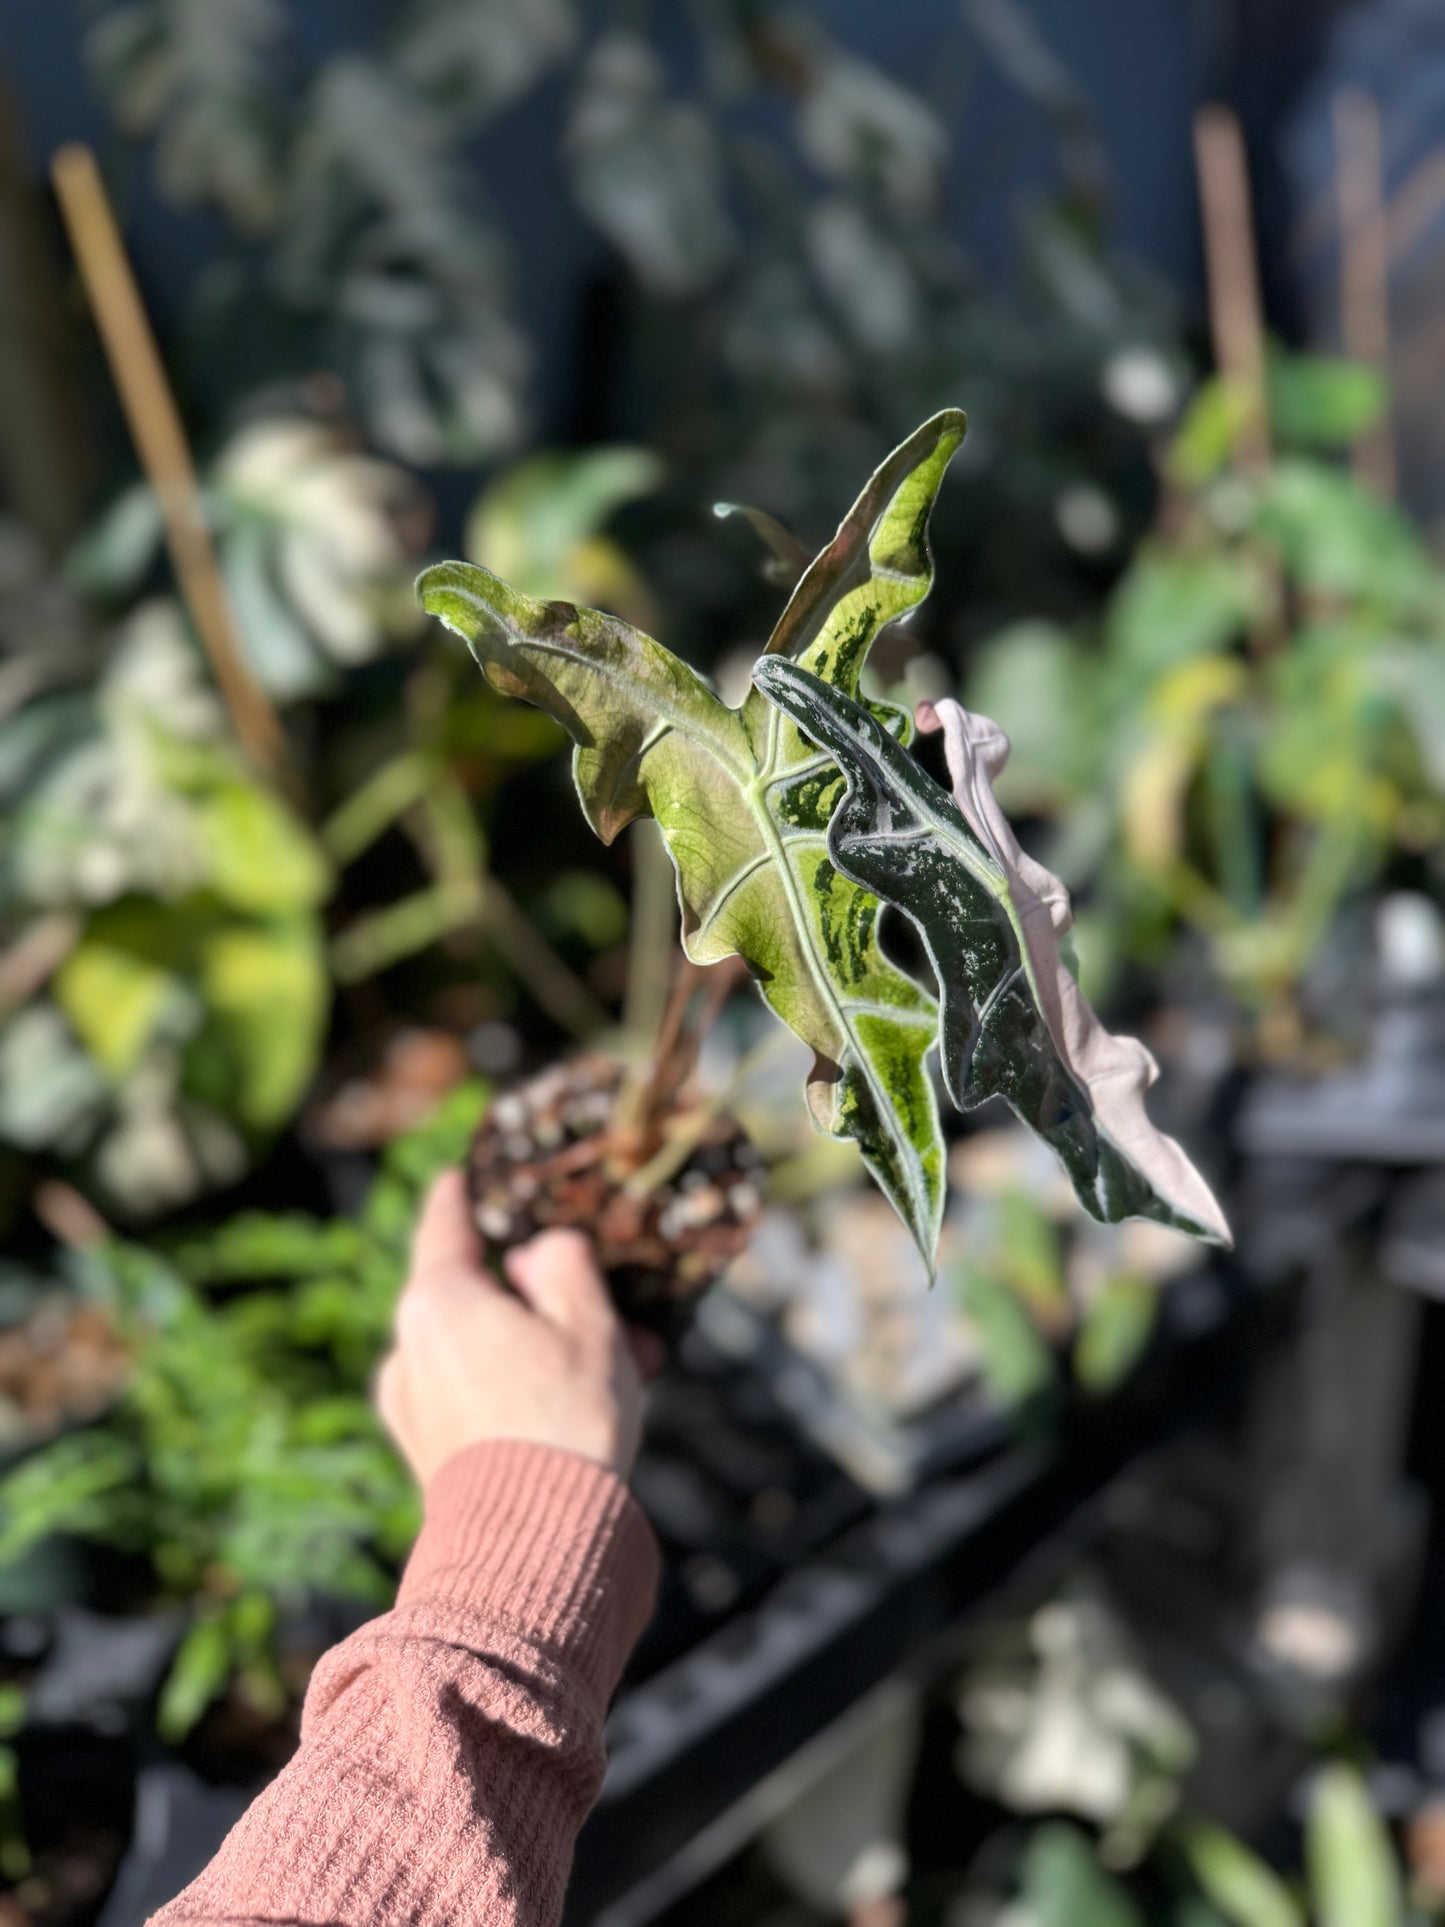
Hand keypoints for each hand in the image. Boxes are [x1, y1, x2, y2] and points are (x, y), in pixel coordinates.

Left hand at [376, 1168, 649, 1488]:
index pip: (446, 1219)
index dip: (466, 1191)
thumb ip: (563, 1262)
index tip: (468, 1172)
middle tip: (610, 1305)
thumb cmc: (566, 1418)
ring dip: (542, 1343)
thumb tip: (537, 1251)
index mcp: (438, 1298)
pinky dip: (517, 1383)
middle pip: (475, 1290)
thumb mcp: (588, 1320)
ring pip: (481, 1344)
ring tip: (622, 1364)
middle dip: (544, 1292)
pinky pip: (472, 1390)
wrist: (534, 1543)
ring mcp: (410, 1400)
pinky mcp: (424, 1447)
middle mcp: (408, 1343)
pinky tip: (579, 1403)